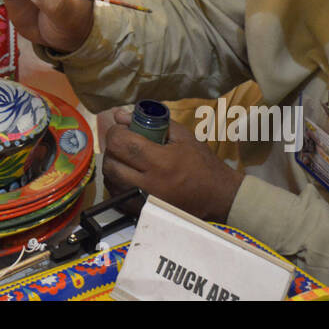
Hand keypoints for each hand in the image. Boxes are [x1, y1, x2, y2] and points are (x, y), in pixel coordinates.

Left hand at [103, 110, 244, 222]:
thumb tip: (120, 115)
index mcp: (161, 161)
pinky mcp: (143, 213)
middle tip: (123, 144)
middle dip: (112, 149)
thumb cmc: (202, 163)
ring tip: (125, 160)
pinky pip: (116, 197)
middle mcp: (149, 183)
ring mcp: (144, 201)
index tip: (122, 129)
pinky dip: (116, 184)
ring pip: (110, 181)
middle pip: (111, 163)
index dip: (116, 132)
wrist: (218, 197)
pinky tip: (127, 177)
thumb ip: (150, 122)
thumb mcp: (183, 136)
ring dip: (112, 166)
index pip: (121, 143)